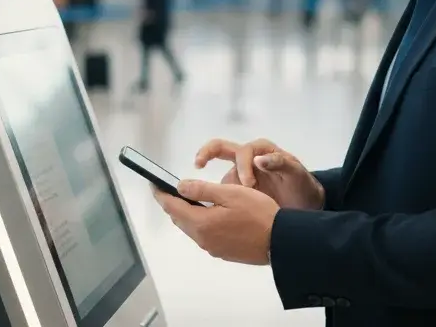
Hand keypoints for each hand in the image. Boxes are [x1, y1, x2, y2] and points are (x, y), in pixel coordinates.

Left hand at [153, 180, 278, 264]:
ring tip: (192, 198)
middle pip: (179, 219)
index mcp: (201, 222)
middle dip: (173, 204)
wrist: (281, 241)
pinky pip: (204, 235)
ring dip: (187, 214)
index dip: (161, 194)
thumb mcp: (231, 193)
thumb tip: (179, 187)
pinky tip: (211, 214)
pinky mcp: (223, 252)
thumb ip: (203, 189)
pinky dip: (200, 222)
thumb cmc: (258, 213)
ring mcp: (212, 248)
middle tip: (173, 189)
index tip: (154, 184)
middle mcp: (202, 238)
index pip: (172, 207)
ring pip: (191, 228)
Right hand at [194, 138, 323, 210]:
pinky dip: (219, 200)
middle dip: (206, 154)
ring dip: (220, 190)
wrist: (306, 206)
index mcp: (261, 150)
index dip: (242, 166)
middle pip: (219, 149)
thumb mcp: (296, 173)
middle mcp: (248, 158)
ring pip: (222, 176)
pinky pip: (224, 192)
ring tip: (228, 209)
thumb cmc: (302, 185)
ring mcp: (242, 174)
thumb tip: (259, 160)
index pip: (242, 151)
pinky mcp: (239, 191)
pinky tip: (221, 213)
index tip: (248, 185)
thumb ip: (280, 163)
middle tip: (198, 166)